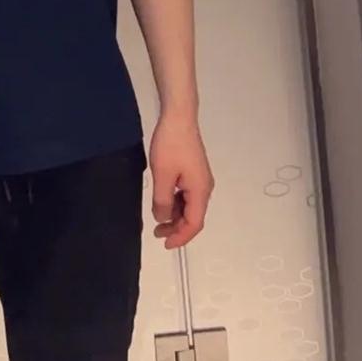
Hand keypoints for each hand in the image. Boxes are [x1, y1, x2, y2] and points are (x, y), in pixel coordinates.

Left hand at [149, 115, 213, 249]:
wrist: (178, 116)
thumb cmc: (171, 145)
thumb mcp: (162, 175)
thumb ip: (162, 201)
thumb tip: (163, 219)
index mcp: (200, 191)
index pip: (194, 223)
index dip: (180, 237)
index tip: (165, 244)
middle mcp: (204, 187)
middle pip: (193, 216)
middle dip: (176, 227)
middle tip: (157, 233)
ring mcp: (200, 178)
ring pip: (189, 205)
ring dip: (175, 214)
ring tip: (157, 218)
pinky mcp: (194, 170)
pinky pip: (186, 194)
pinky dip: (176, 201)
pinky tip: (163, 200)